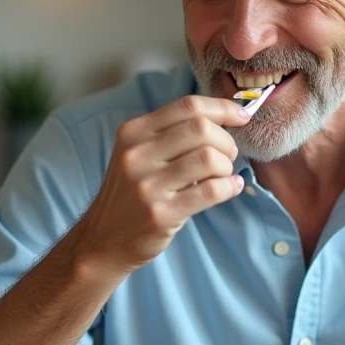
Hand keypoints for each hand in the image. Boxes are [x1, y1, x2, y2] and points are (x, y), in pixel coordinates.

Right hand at [77, 95, 250, 274]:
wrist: (103, 239)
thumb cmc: (130, 193)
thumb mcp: (138, 154)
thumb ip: (172, 134)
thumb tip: (225, 117)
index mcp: (134, 132)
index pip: (187, 106)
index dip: (222, 108)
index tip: (241, 117)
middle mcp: (137, 154)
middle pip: (201, 128)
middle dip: (226, 141)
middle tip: (227, 156)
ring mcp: (148, 185)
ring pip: (209, 158)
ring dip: (226, 166)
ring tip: (222, 175)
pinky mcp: (161, 213)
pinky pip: (210, 191)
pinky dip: (229, 186)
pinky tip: (231, 187)